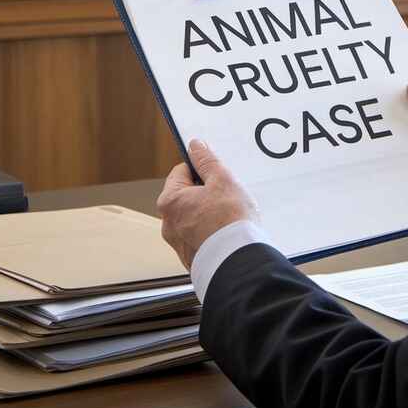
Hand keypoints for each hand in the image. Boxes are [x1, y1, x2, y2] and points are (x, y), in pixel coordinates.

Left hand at [156, 139, 259, 268]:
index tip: (216, 173)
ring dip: (210, 213)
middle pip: (188, 196)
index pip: (181, 172)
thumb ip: (206, 160)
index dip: (201, 169)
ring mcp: (179, 243)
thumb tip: (195, 146)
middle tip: (227, 195)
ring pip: (195, 217)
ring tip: (230, 215)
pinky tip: (228, 232)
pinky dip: (212, 232)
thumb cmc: (230, 220)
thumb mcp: (222, 180)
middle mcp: (168, 223)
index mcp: (170, 201)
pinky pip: (201, 236)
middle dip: (207, 193)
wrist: (239, 262)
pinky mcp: (191, 258)